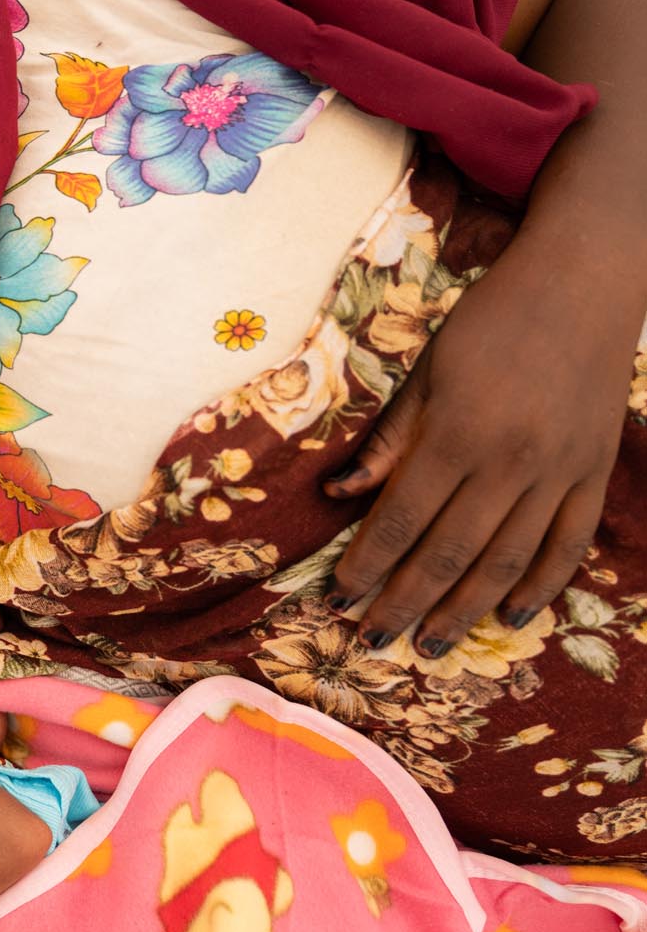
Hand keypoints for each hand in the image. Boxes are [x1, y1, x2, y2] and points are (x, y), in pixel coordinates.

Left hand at [324, 238, 640, 657]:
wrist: (584, 284)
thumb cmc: (489, 323)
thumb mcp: (425, 372)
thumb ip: (388, 440)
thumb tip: (337, 495)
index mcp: (457, 433)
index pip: (401, 520)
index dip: (367, 567)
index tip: (338, 600)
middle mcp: (510, 462)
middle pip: (449, 554)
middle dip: (404, 604)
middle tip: (372, 642)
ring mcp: (559, 472)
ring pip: (506, 562)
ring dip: (463, 611)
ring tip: (428, 647)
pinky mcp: (595, 474)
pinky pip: (568, 545)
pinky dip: (539, 585)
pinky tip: (509, 616)